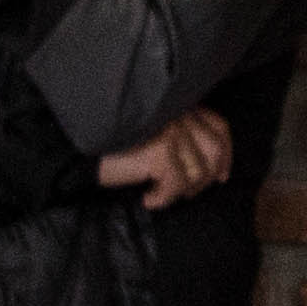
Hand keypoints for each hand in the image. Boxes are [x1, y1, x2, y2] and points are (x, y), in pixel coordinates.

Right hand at [94, 107, 233, 209]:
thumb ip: (182, 139)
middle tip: (187, 193)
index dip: (225, 154)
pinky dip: (163, 198)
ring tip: (161, 194)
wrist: (80, 150)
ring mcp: (171, 131)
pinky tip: (148, 199)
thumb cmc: (117, 146)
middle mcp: (178, 114)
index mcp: (181, 106)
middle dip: (206, 178)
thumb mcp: (155, 135)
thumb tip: (216, 170)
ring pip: (197, 172)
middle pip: (214, 151)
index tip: (222, 177)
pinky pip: (176, 185)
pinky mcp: (160, 151)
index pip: (219, 127)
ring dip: (181, 191)